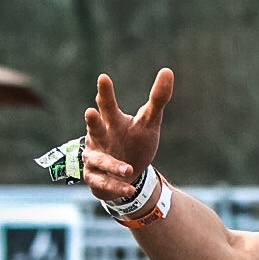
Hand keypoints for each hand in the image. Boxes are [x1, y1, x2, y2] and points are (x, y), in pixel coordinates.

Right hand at [83, 69, 173, 203]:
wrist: (129, 174)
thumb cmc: (135, 141)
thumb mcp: (150, 122)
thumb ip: (158, 99)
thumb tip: (168, 70)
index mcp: (112, 121)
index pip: (107, 104)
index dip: (105, 92)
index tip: (104, 78)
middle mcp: (99, 137)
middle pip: (94, 128)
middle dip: (92, 121)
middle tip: (90, 112)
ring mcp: (95, 158)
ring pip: (98, 160)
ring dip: (111, 164)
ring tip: (129, 169)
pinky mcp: (96, 178)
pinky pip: (104, 182)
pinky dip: (117, 186)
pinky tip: (130, 189)